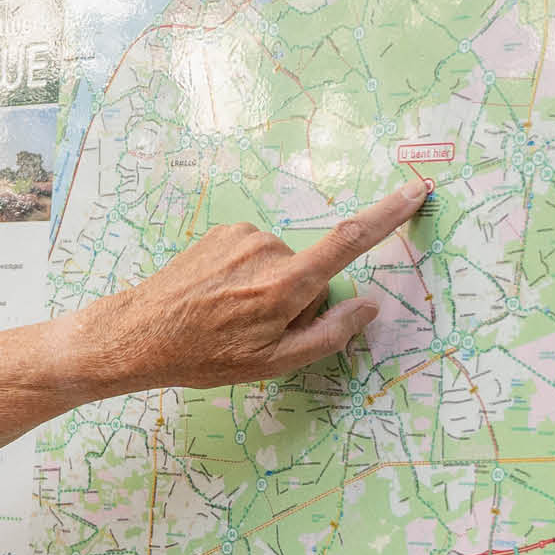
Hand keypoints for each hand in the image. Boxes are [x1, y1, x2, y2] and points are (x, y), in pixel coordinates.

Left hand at [65, 182, 429, 393]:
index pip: (350, 241)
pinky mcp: (224, 232)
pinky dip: (250, 276)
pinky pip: (258, 255)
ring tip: (231, 318)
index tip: (416, 191)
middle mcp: (267, 249)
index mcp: (284, 285)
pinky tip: (219, 298)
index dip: (388, 215)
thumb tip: (370, 304)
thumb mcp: (274, 363)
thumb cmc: (205, 356)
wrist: (138, 333)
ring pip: (284, 264)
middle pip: (312, 271)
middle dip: (301, 300)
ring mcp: (243, 236)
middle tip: (259, 331)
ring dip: (272, 289)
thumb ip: (330, 334)